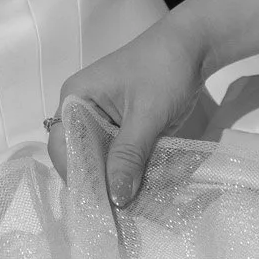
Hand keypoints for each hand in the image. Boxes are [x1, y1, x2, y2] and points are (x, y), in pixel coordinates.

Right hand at [46, 18, 205, 205]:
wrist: (195, 46)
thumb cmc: (164, 69)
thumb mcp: (146, 114)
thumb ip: (129, 156)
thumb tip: (117, 198)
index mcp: (76, 98)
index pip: (64, 146)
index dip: (78, 174)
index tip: (100, 202)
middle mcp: (83, 111)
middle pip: (80, 156)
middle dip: (97, 183)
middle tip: (116, 212)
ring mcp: (103, 121)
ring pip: (100, 160)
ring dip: (114, 181)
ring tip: (130, 209)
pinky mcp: (123, 129)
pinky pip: (119, 157)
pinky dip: (129, 173)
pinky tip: (140, 192)